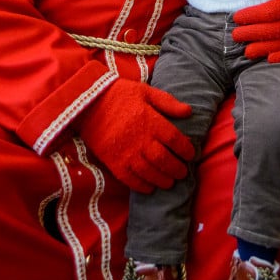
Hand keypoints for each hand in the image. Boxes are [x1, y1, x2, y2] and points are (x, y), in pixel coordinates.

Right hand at [78, 79, 194, 193]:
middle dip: (177, 169)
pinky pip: (131, 180)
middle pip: (165, 160)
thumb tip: (189, 111)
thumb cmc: (120, 95)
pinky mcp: (113, 162)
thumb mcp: (145, 91)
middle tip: (183, 172)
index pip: (175, 140)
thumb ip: (168, 102)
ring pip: (150, 173)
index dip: (186, 150)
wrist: (88, 103)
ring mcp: (126, 153)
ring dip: (163, 180)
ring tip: (170, 182)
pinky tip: (150, 187)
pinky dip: (142, 186)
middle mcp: (141, 139)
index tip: (191, 154)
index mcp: (150, 121)